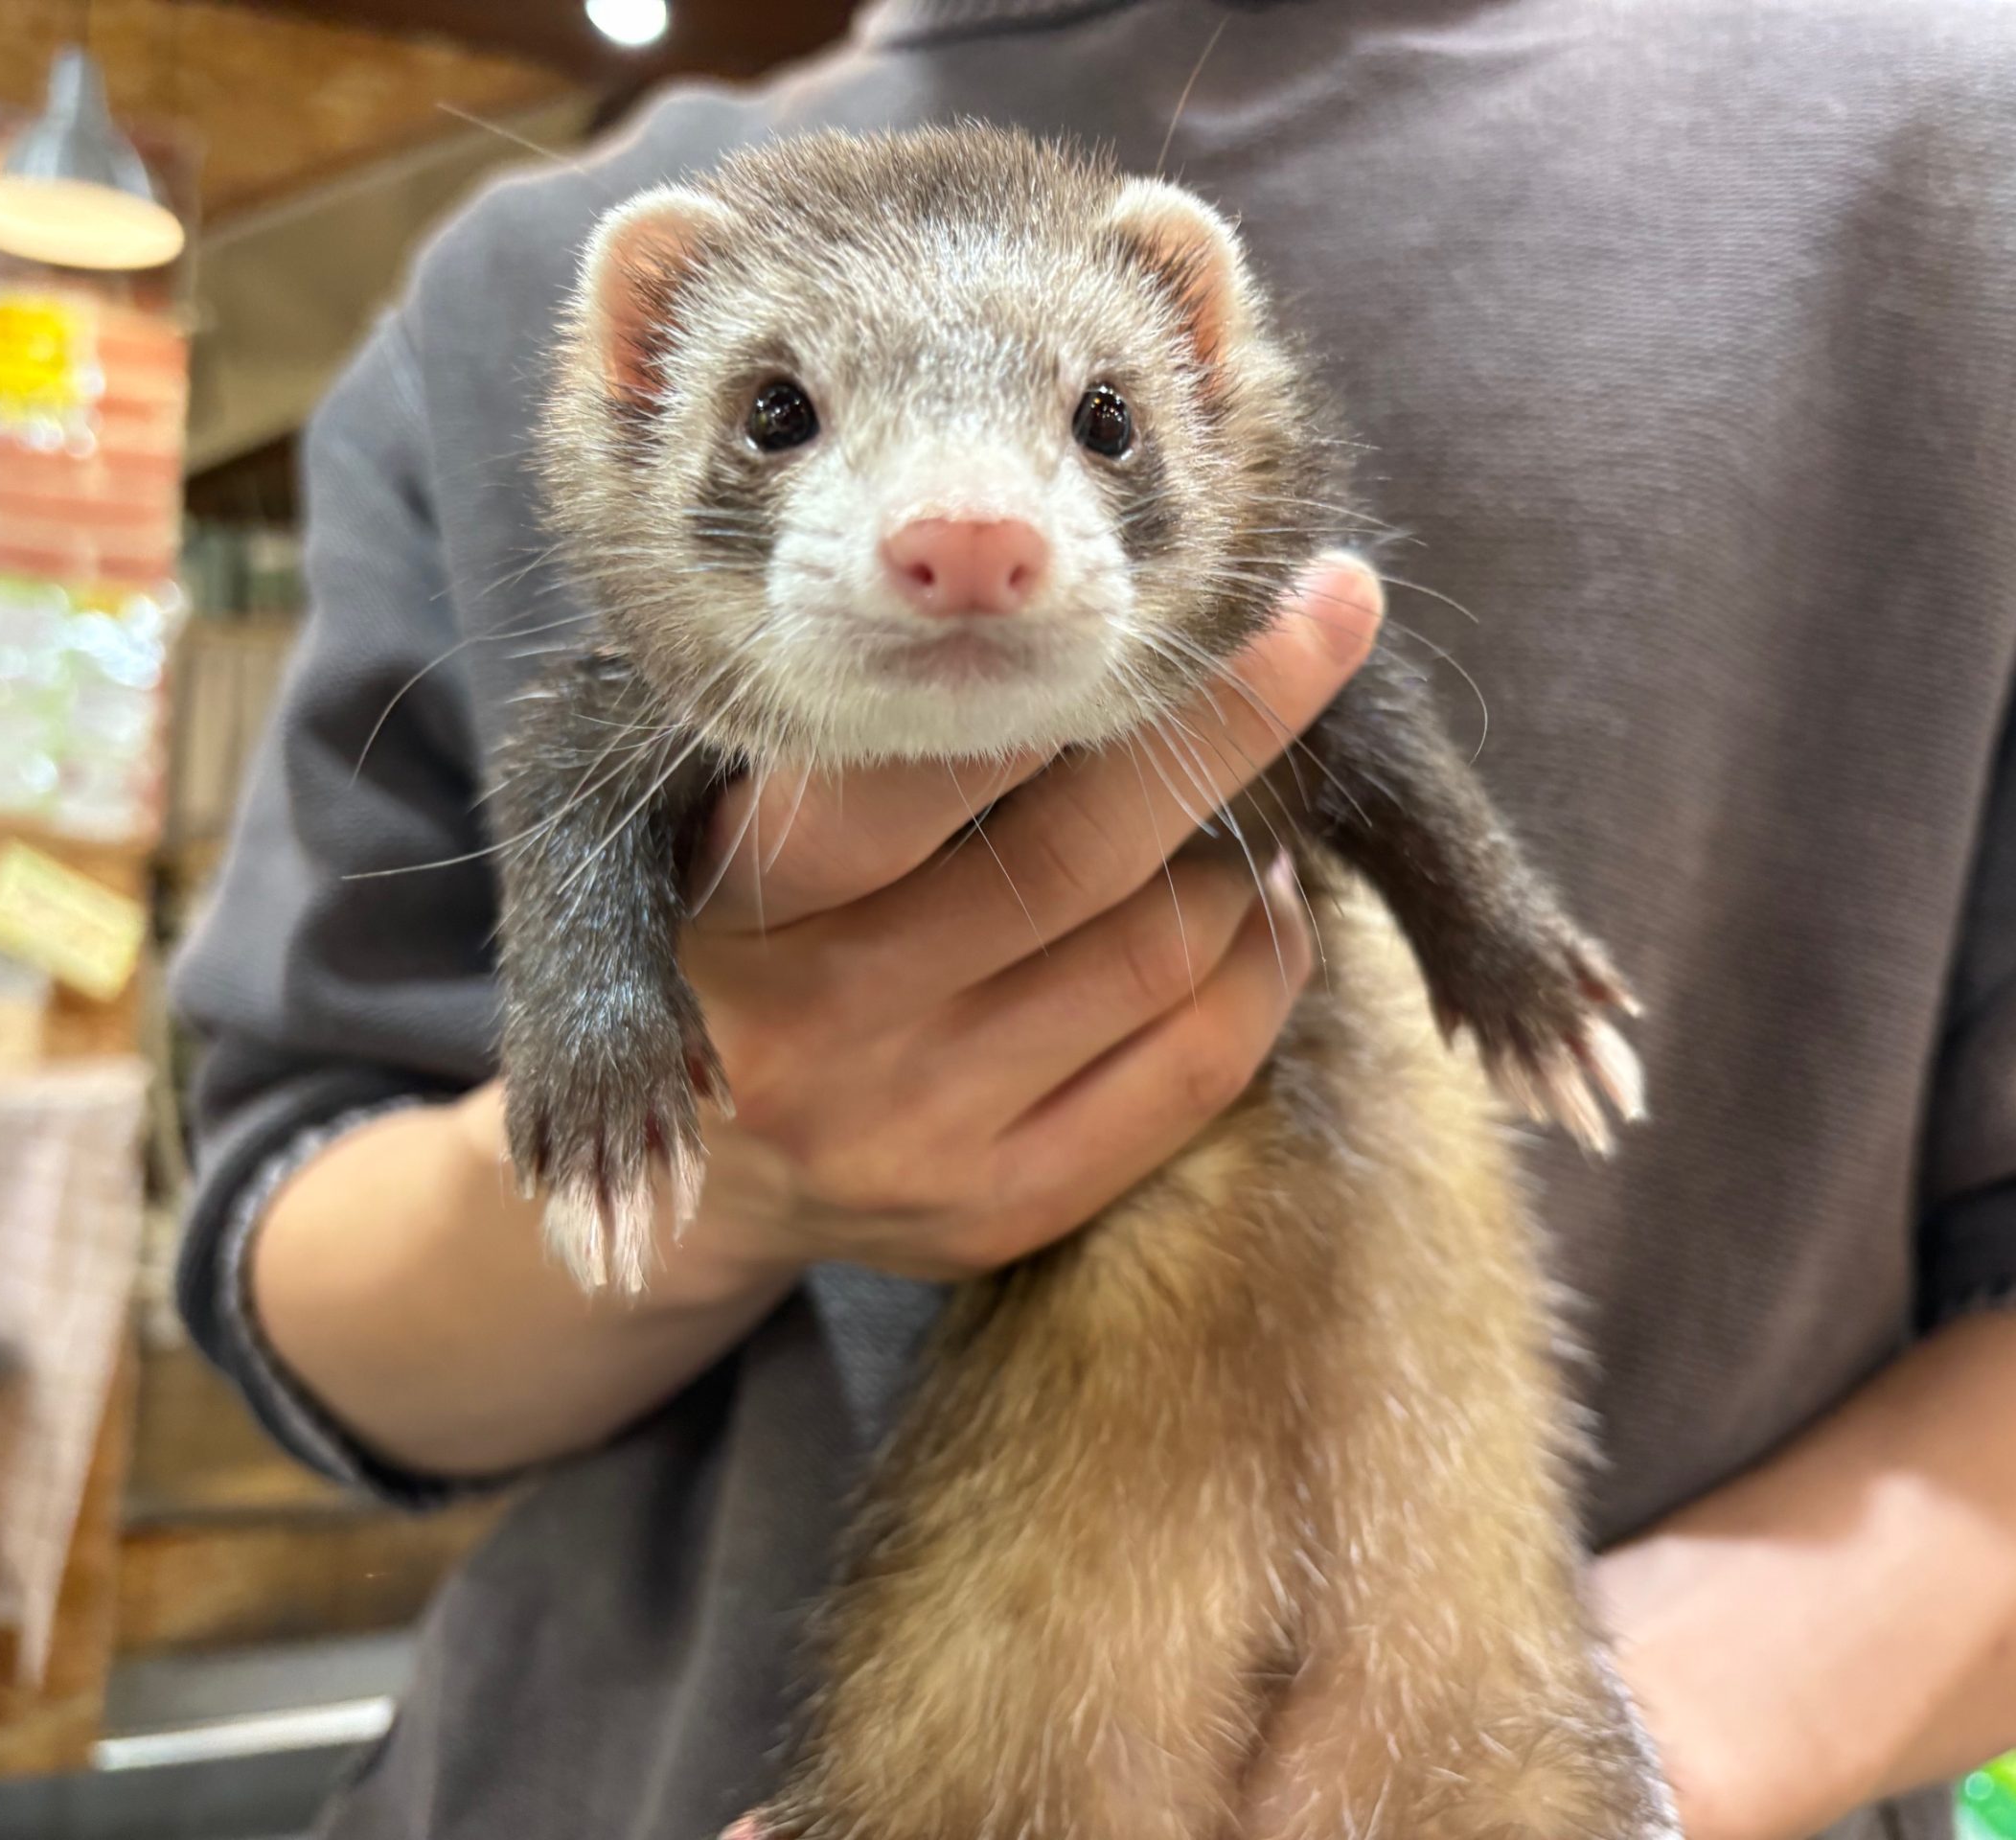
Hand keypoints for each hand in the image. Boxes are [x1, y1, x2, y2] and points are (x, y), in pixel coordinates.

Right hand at [658, 553, 1381, 1284]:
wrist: (695, 1179)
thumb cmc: (732, 938)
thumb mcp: (717, 819)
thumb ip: (843, 737)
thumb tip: (1068, 620)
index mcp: (734, 899)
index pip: (906, 775)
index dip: (1050, 678)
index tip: (1150, 590)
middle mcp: (820, 1024)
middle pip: (1077, 852)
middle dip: (1225, 717)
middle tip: (1319, 617)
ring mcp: (915, 1130)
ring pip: (1157, 953)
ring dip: (1243, 854)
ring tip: (1257, 796)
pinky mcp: (998, 1210)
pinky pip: (1193, 1071)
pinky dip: (1261, 967)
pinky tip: (1260, 910)